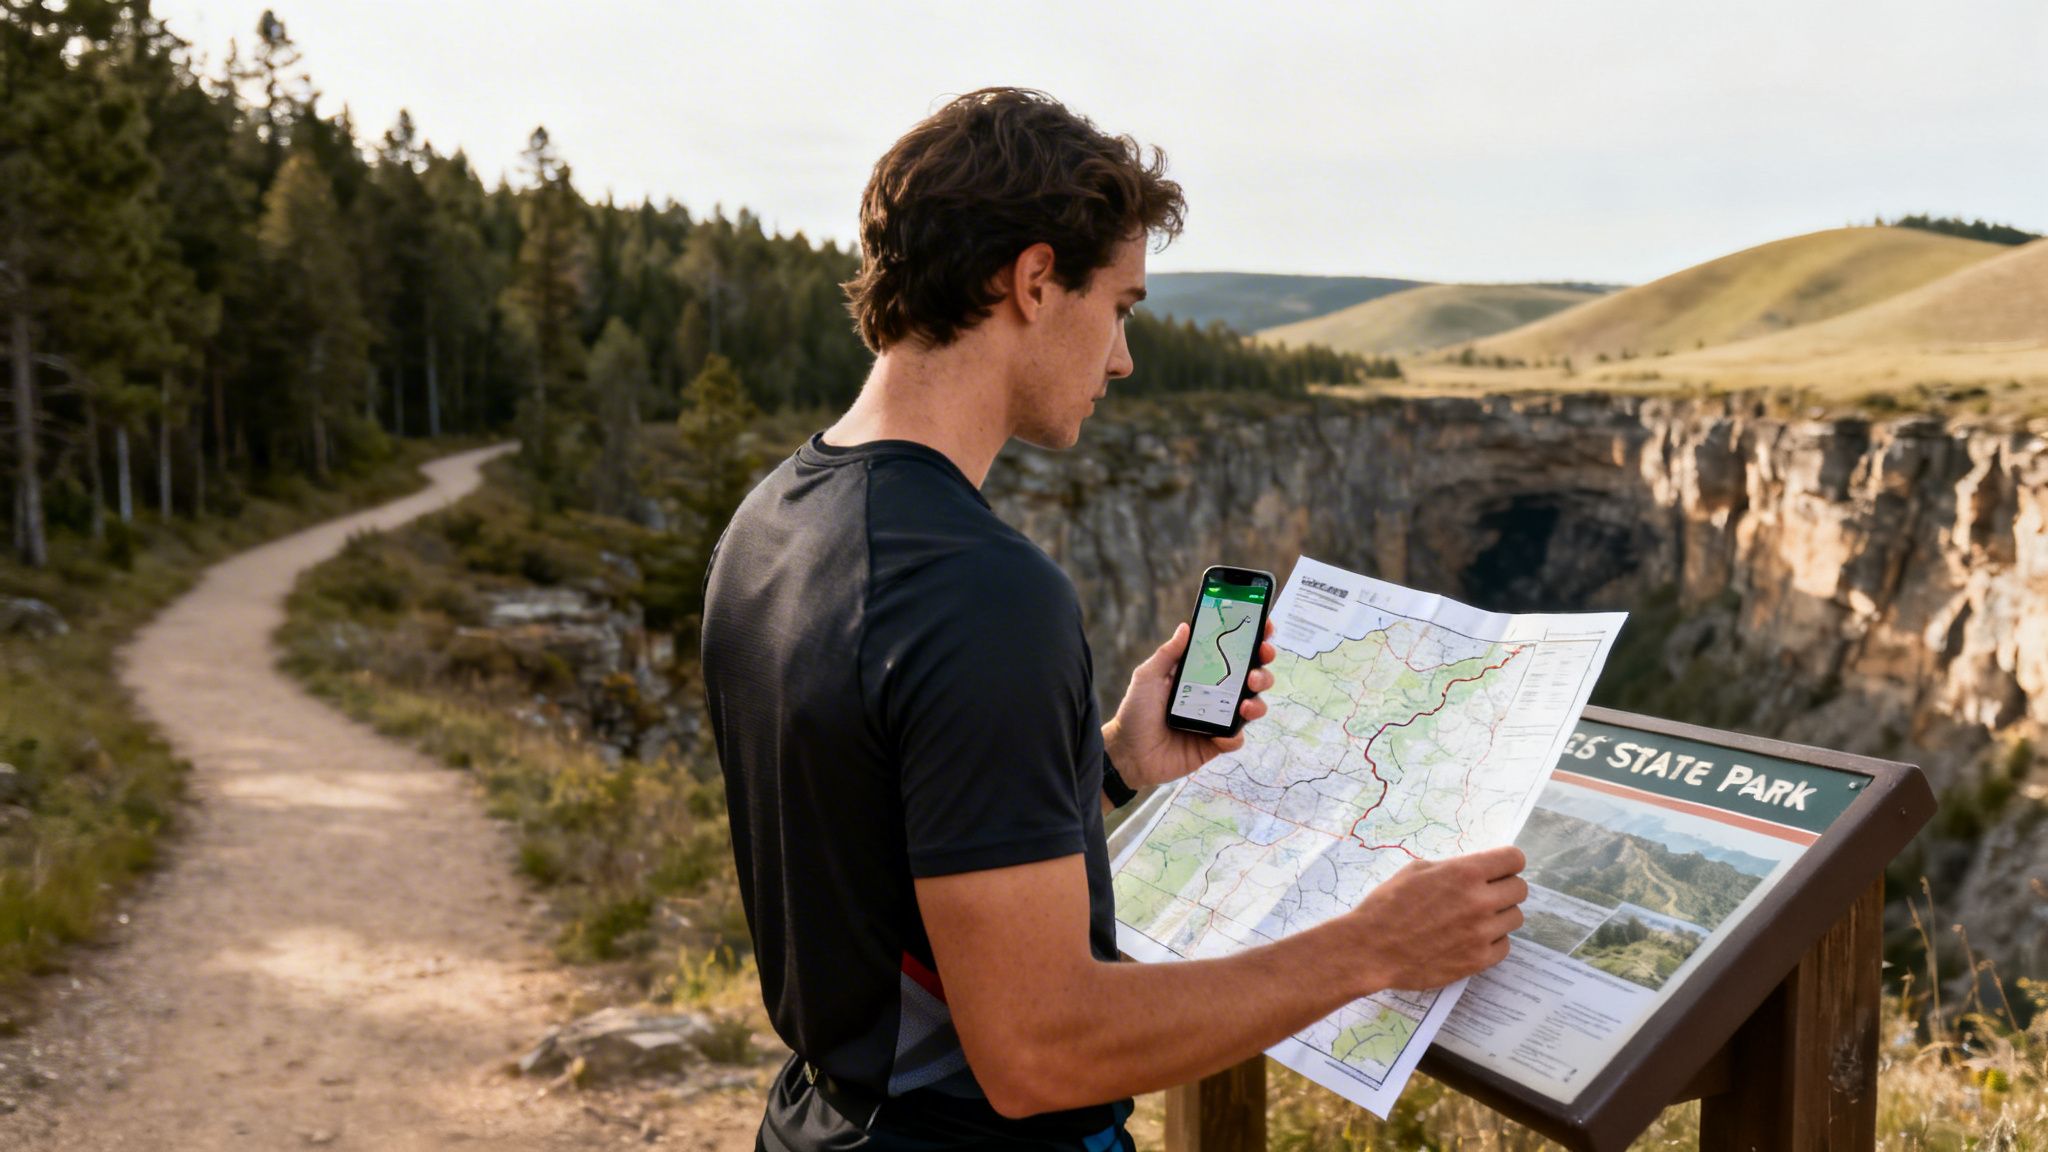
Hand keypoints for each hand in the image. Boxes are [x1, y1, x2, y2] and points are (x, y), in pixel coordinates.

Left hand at [1102, 620, 1276, 789]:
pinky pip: (1236, 739)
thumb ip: (1168, 653)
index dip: (1253, 641)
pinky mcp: (1215, 744)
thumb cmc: (1136, 712)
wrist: (1129, 753)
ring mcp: (1217, 719)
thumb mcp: (1148, 677)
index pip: (1232, 654)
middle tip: (1255, 673)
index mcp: (1201, 674)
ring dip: (1257, 703)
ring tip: (1245, 704)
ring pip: (1252, 707)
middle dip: (1262, 672)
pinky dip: (1233, 736)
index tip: (1265, 628)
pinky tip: (1220, 735)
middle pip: (1252, 678)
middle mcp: (1215, 694)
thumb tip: (1186, 626)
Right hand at [1340, 846, 1527, 993]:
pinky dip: (1492, 941)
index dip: (1506, 863)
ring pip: (1515, 918)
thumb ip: (1453, 869)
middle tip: (1485, 894)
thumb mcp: (1416, 870)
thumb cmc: (1387, 904)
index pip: (1515, 859)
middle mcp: (1479, 901)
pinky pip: (1505, 945)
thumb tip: (1476, 871)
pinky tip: (1472, 938)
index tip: (1497, 869)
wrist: (1370, 948)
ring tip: (1475, 919)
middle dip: (1505, 888)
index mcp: (1464, 873)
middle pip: (1520, 889)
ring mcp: (1481, 933)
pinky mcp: (1478, 960)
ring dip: (1500, 916)